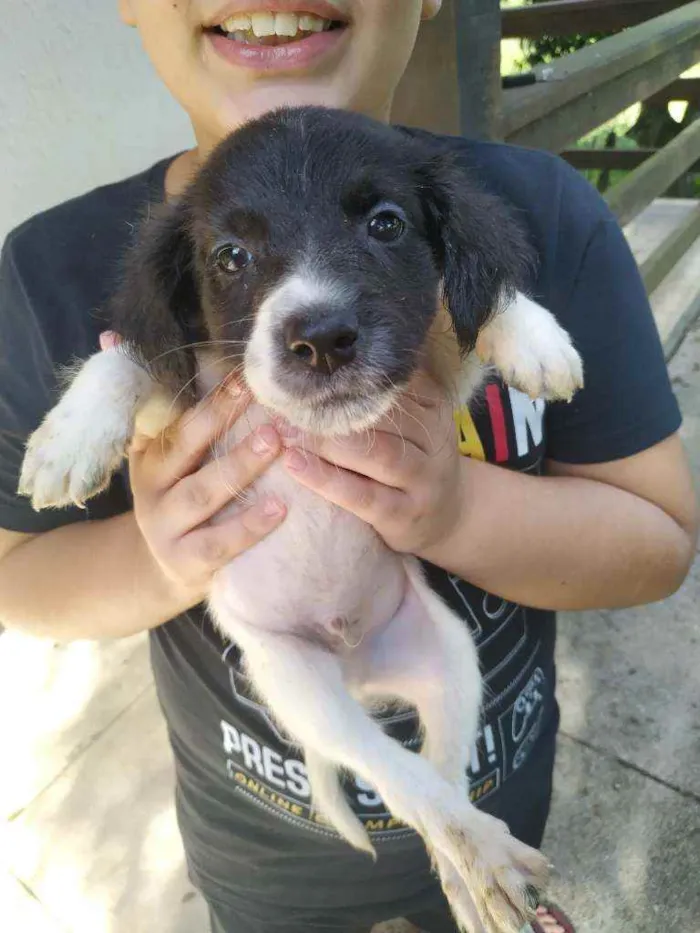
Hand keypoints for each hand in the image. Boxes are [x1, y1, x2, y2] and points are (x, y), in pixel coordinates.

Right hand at [130, 385, 285, 606]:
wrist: (165, 568)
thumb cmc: (180, 494)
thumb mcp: (163, 453)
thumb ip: (158, 402)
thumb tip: (112, 335)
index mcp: (148, 454)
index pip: (175, 418)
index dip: (209, 397)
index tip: (244, 376)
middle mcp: (150, 488)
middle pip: (184, 448)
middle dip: (221, 420)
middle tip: (263, 400)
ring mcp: (165, 527)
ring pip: (202, 494)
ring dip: (239, 467)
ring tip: (276, 444)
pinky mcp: (186, 562)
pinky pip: (218, 543)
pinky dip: (249, 526)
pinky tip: (280, 508)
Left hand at [281, 372, 465, 555]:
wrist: (450, 517)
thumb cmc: (415, 459)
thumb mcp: (414, 421)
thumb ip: (384, 394)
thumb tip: (330, 354)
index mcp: (434, 407)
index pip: (393, 384)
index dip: (350, 378)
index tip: (310, 369)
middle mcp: (434, 441)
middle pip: (384, 418)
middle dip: (333, 409)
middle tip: (287, 401)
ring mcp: (423, 481)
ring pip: (377, 454)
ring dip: (327, 442)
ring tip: (286, 432)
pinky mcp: (403, 515)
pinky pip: (363, 496)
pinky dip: (326, 480)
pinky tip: (294, 464)